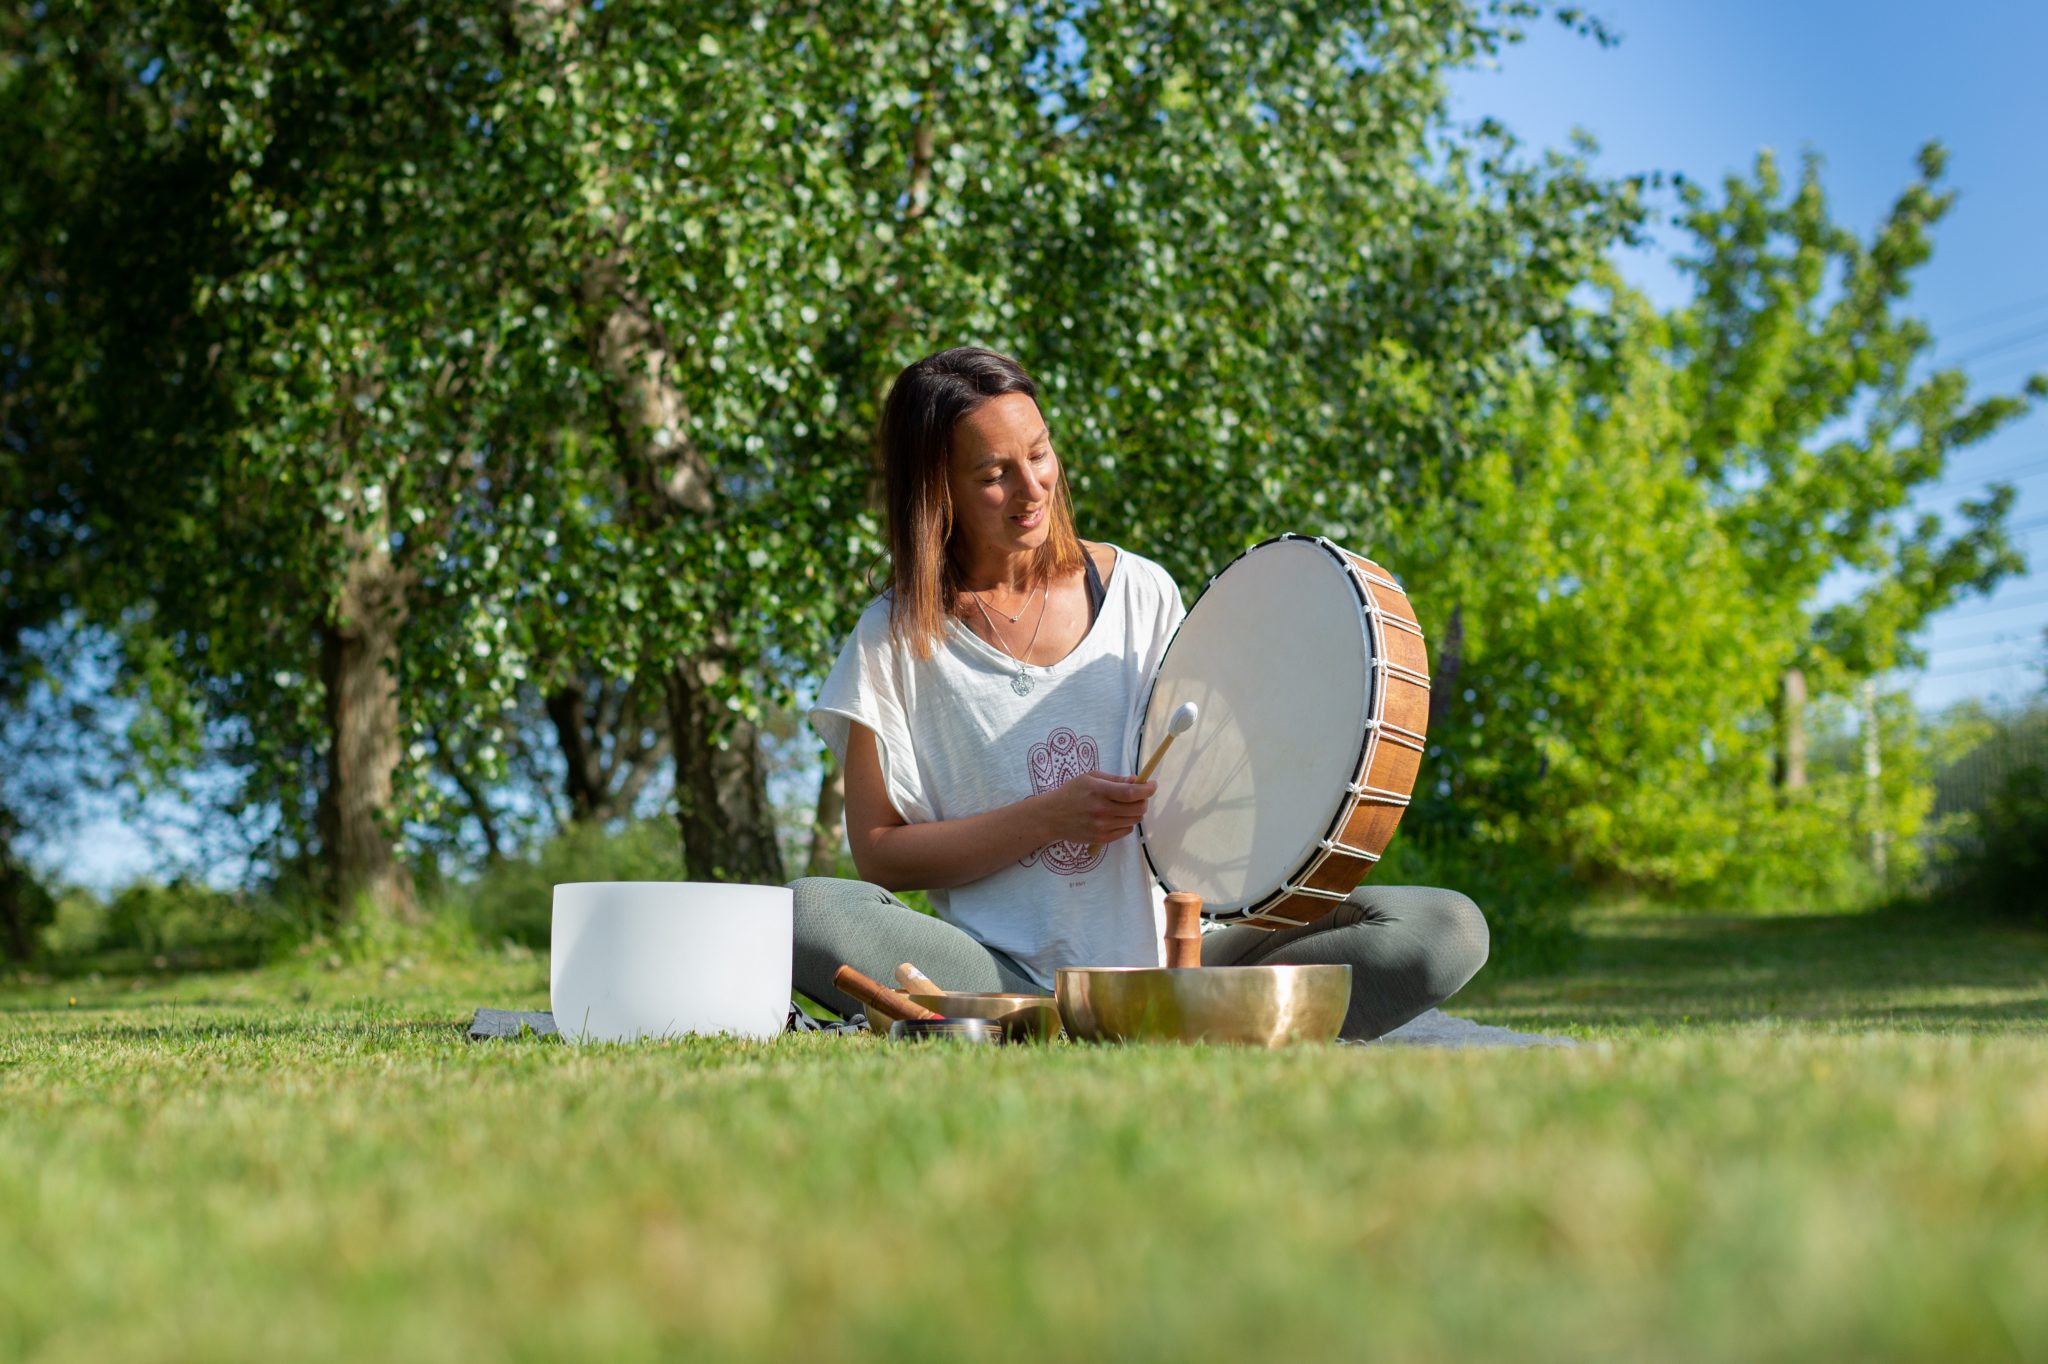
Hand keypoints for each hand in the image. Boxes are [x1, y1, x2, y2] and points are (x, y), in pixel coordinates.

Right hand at [1038, 770, 1155, 846]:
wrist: (1051, 817)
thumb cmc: (1071, 793)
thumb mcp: (1090, 778)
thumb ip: (1114, 780)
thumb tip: (1136, 781)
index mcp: (1099, 791)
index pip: (1131, 793)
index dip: (1147, 789)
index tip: (1152, 785)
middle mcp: (1102, 810)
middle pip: (1137, 808)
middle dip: (1144, 800)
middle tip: (1139, 795)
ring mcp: (1102, 826)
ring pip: (1134, 820)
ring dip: (1135, 812)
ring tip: (1126, 806)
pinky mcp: (1101, 839)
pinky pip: (1126, 831)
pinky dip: (1127, 823)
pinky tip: (1117, 817)